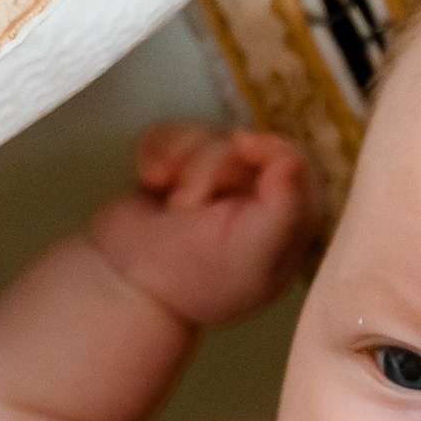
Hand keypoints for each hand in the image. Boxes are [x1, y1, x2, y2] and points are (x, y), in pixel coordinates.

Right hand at [86, 124, 316, 328]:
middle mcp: (256, 197)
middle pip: (247, 142)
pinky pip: (174, 133)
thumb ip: (285, 207)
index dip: (270, 147)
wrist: (124, 287)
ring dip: (181, 159)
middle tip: (187, 207)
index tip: (242, 148)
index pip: (297, 160)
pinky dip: (157, 151)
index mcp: (289, 222)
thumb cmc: (192, 276)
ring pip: (207, 134)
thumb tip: (291, 157)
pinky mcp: (177, 169)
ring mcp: (214, 182)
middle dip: (210, 165)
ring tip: (167, 201)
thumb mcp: (251, 252)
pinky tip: (151, 182)